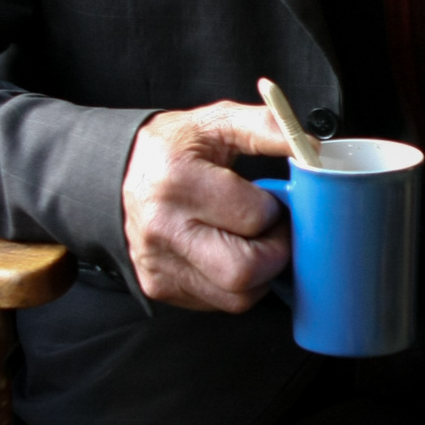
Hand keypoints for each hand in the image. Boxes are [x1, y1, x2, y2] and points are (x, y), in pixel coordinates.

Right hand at [122, 101, 290, 310]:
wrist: (114, 173)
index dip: (276, 208)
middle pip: (245, 270)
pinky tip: (228, 252)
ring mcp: (159, 264)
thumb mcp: (215, 121)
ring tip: (250, 240)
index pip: (254, 216)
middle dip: (275, 252)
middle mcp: (164, 228)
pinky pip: (217, 302)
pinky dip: (234, 284)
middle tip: (271, 228)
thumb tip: (309, 147)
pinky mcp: (159, 286)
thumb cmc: (171, 148)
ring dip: (259, 273)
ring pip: (236, 296)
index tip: (272, 199)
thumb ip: (265, 127)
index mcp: (178, 180)